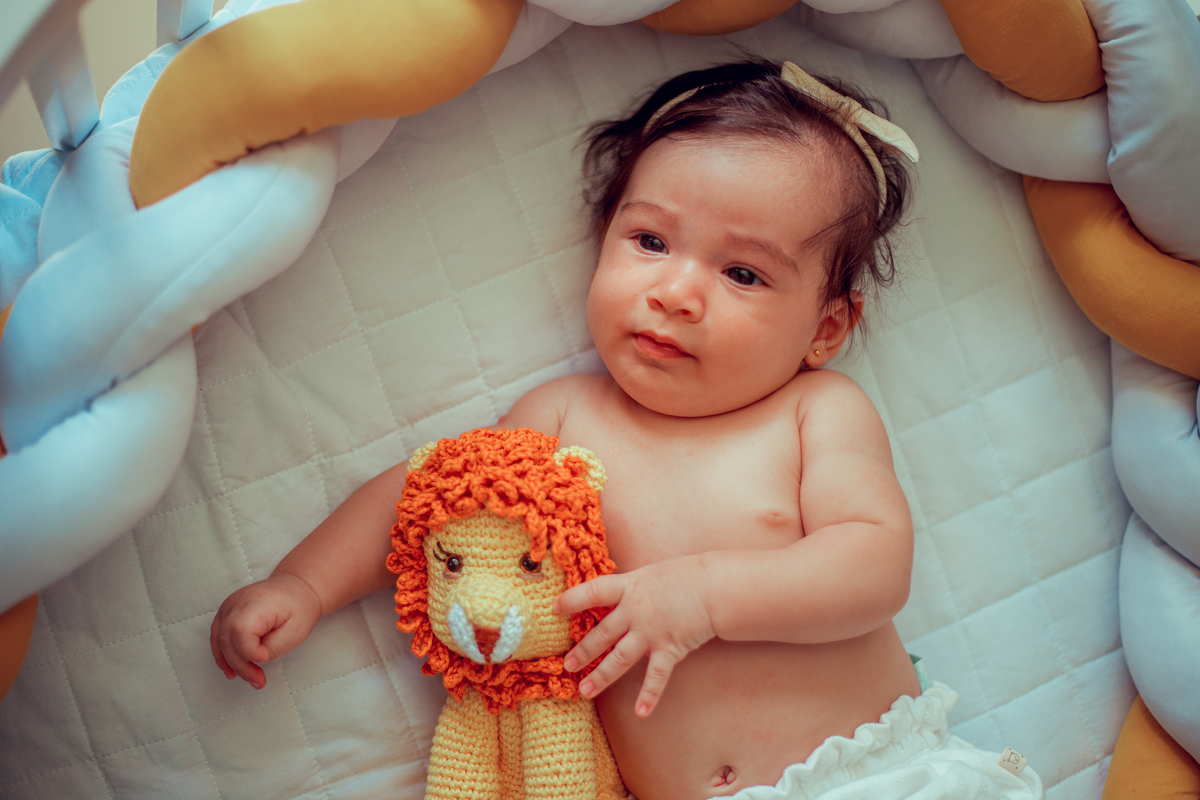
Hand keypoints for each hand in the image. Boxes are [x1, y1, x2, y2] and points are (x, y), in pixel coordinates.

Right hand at [209, 571, 322, 688]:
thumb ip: (272, 647)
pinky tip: (232, 671)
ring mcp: (229, 605)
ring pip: (219, 640)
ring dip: (231, 664)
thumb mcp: (295, 631)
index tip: (265, 659)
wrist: (296, 588)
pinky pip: (217, 636)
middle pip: (227, 638)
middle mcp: (238, 601)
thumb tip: (254, 658)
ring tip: (250, 679)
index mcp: (258, 602)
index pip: (240, 630)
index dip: (249, 651)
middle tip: (259, 681)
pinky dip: (223, 655)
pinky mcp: (226, 612)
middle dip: (241, 665)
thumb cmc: (299, 609)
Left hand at [553, 555, 714, 716]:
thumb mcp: (653, 573)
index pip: (593, 592)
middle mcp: (635, 612)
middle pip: (601, 634)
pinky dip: (649, 694)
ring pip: (619, 659)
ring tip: (585, 690)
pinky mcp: (669, 649)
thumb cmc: (687, 575)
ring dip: (601, 676)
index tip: (554, 607)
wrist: (715, 587)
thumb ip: (634, 587)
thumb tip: (619, 594)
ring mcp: (650, 632)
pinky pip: (655, 676)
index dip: (572, 599)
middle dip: (582, 651)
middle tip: (566, 665)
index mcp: (629, 587)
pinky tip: (641, 711)